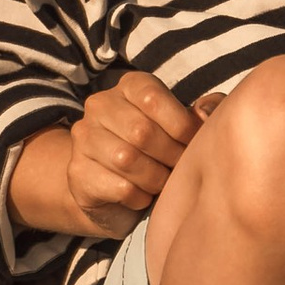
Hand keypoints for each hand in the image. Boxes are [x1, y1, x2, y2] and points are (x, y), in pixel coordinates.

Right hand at [9, 70, 201, 240]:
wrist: (119, 193)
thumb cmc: (162, 153)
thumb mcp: (188, 128)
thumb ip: (206, 112)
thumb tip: (206, 113)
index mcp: (130, 86)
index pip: (153, 98)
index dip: (182, 126)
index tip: (193, 145)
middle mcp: (100, 106)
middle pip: (141, 131)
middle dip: (170, 156)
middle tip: (178, 170)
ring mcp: (84, 139)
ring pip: (126, 159)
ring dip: (155, 179)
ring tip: (161, 183)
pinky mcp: (77, 173)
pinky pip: (117, 187)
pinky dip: (139, 197)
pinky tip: (142, 197)